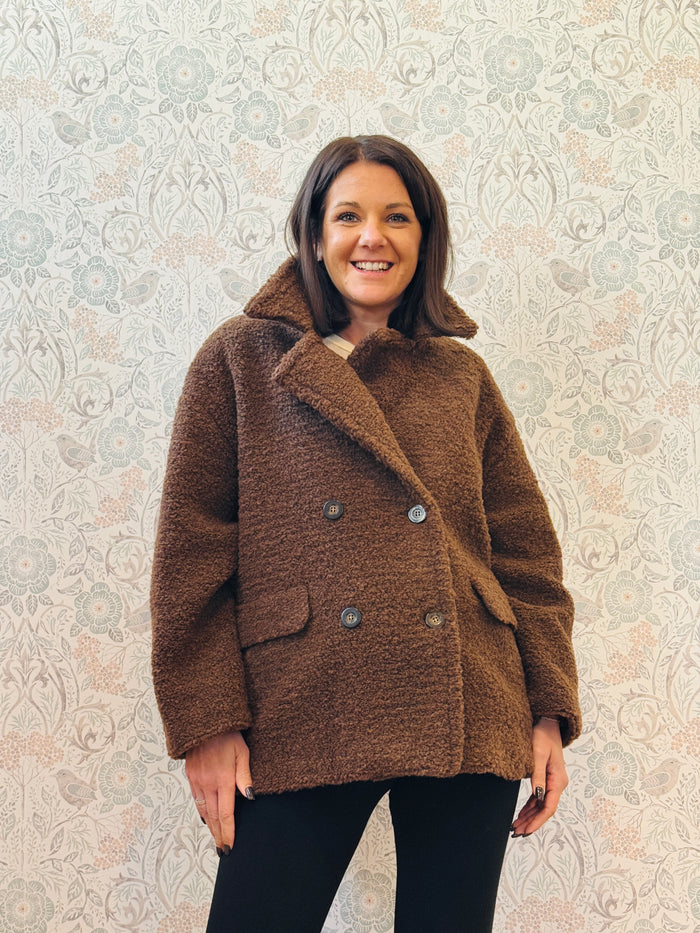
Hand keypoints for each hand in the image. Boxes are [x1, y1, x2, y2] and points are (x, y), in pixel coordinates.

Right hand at [185, 731, 253, 852]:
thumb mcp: (243, 753)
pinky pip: (196, 799)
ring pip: (203, 810)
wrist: (205, 722)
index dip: (228, 832)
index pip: (226, 813)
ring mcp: (197, 781)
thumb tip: (249, 797)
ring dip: (210, 826)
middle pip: (214, 817)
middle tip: (222, 850)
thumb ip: (245, 776)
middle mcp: (208, 783)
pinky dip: (202, 812)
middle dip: (218, 835)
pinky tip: (206, 818)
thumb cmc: (228, 735)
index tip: (230, 846)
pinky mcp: (191, 776)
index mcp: (223, 780)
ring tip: (215, 838)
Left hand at [511, 717, 567, 836]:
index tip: (526, 830)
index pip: (549, 806)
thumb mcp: (538, 754)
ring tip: (516, 827)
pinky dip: (530, 807)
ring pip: (541, 805)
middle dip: (532, 822)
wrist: (548, 724)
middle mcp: (558, 783)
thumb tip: (537, 795)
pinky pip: (539, 798)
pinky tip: (521, 814)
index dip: (538, 820)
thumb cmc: (543, 735)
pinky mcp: (546, 779)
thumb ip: (537, 775)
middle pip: (545, 809)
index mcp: (558, 780)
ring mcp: (552, 782)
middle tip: (516, 832)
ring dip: (530, 816)